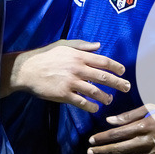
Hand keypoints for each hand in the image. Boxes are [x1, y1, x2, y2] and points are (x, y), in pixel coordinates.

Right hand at [6, 40, 129, 112]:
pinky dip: (91, 106)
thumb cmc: (45, 56)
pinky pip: (82, 102)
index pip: (103, 61)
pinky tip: (95, 108)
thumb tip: (98, 45)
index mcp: (78, 56)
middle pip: (103, 77)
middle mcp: (77, 68)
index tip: (123, 72)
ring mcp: (71, 82)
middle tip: (127, 88)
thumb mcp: (63, 45)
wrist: (27, 70)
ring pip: (95, 91)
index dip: (116, 67)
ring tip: (109, 100)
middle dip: (118, 83)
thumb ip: (82, 45)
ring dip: (105, 97)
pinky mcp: (64, 94)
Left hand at [87, 105, 154, 153]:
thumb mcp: (149, 109)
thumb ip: (128, 115)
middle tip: (89, 152)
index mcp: (143, 126)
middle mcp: (146, 142)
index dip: (102, 138)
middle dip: (101, 151)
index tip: (91, 140)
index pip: (117, 134)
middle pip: (118, 149)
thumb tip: (109, 121)